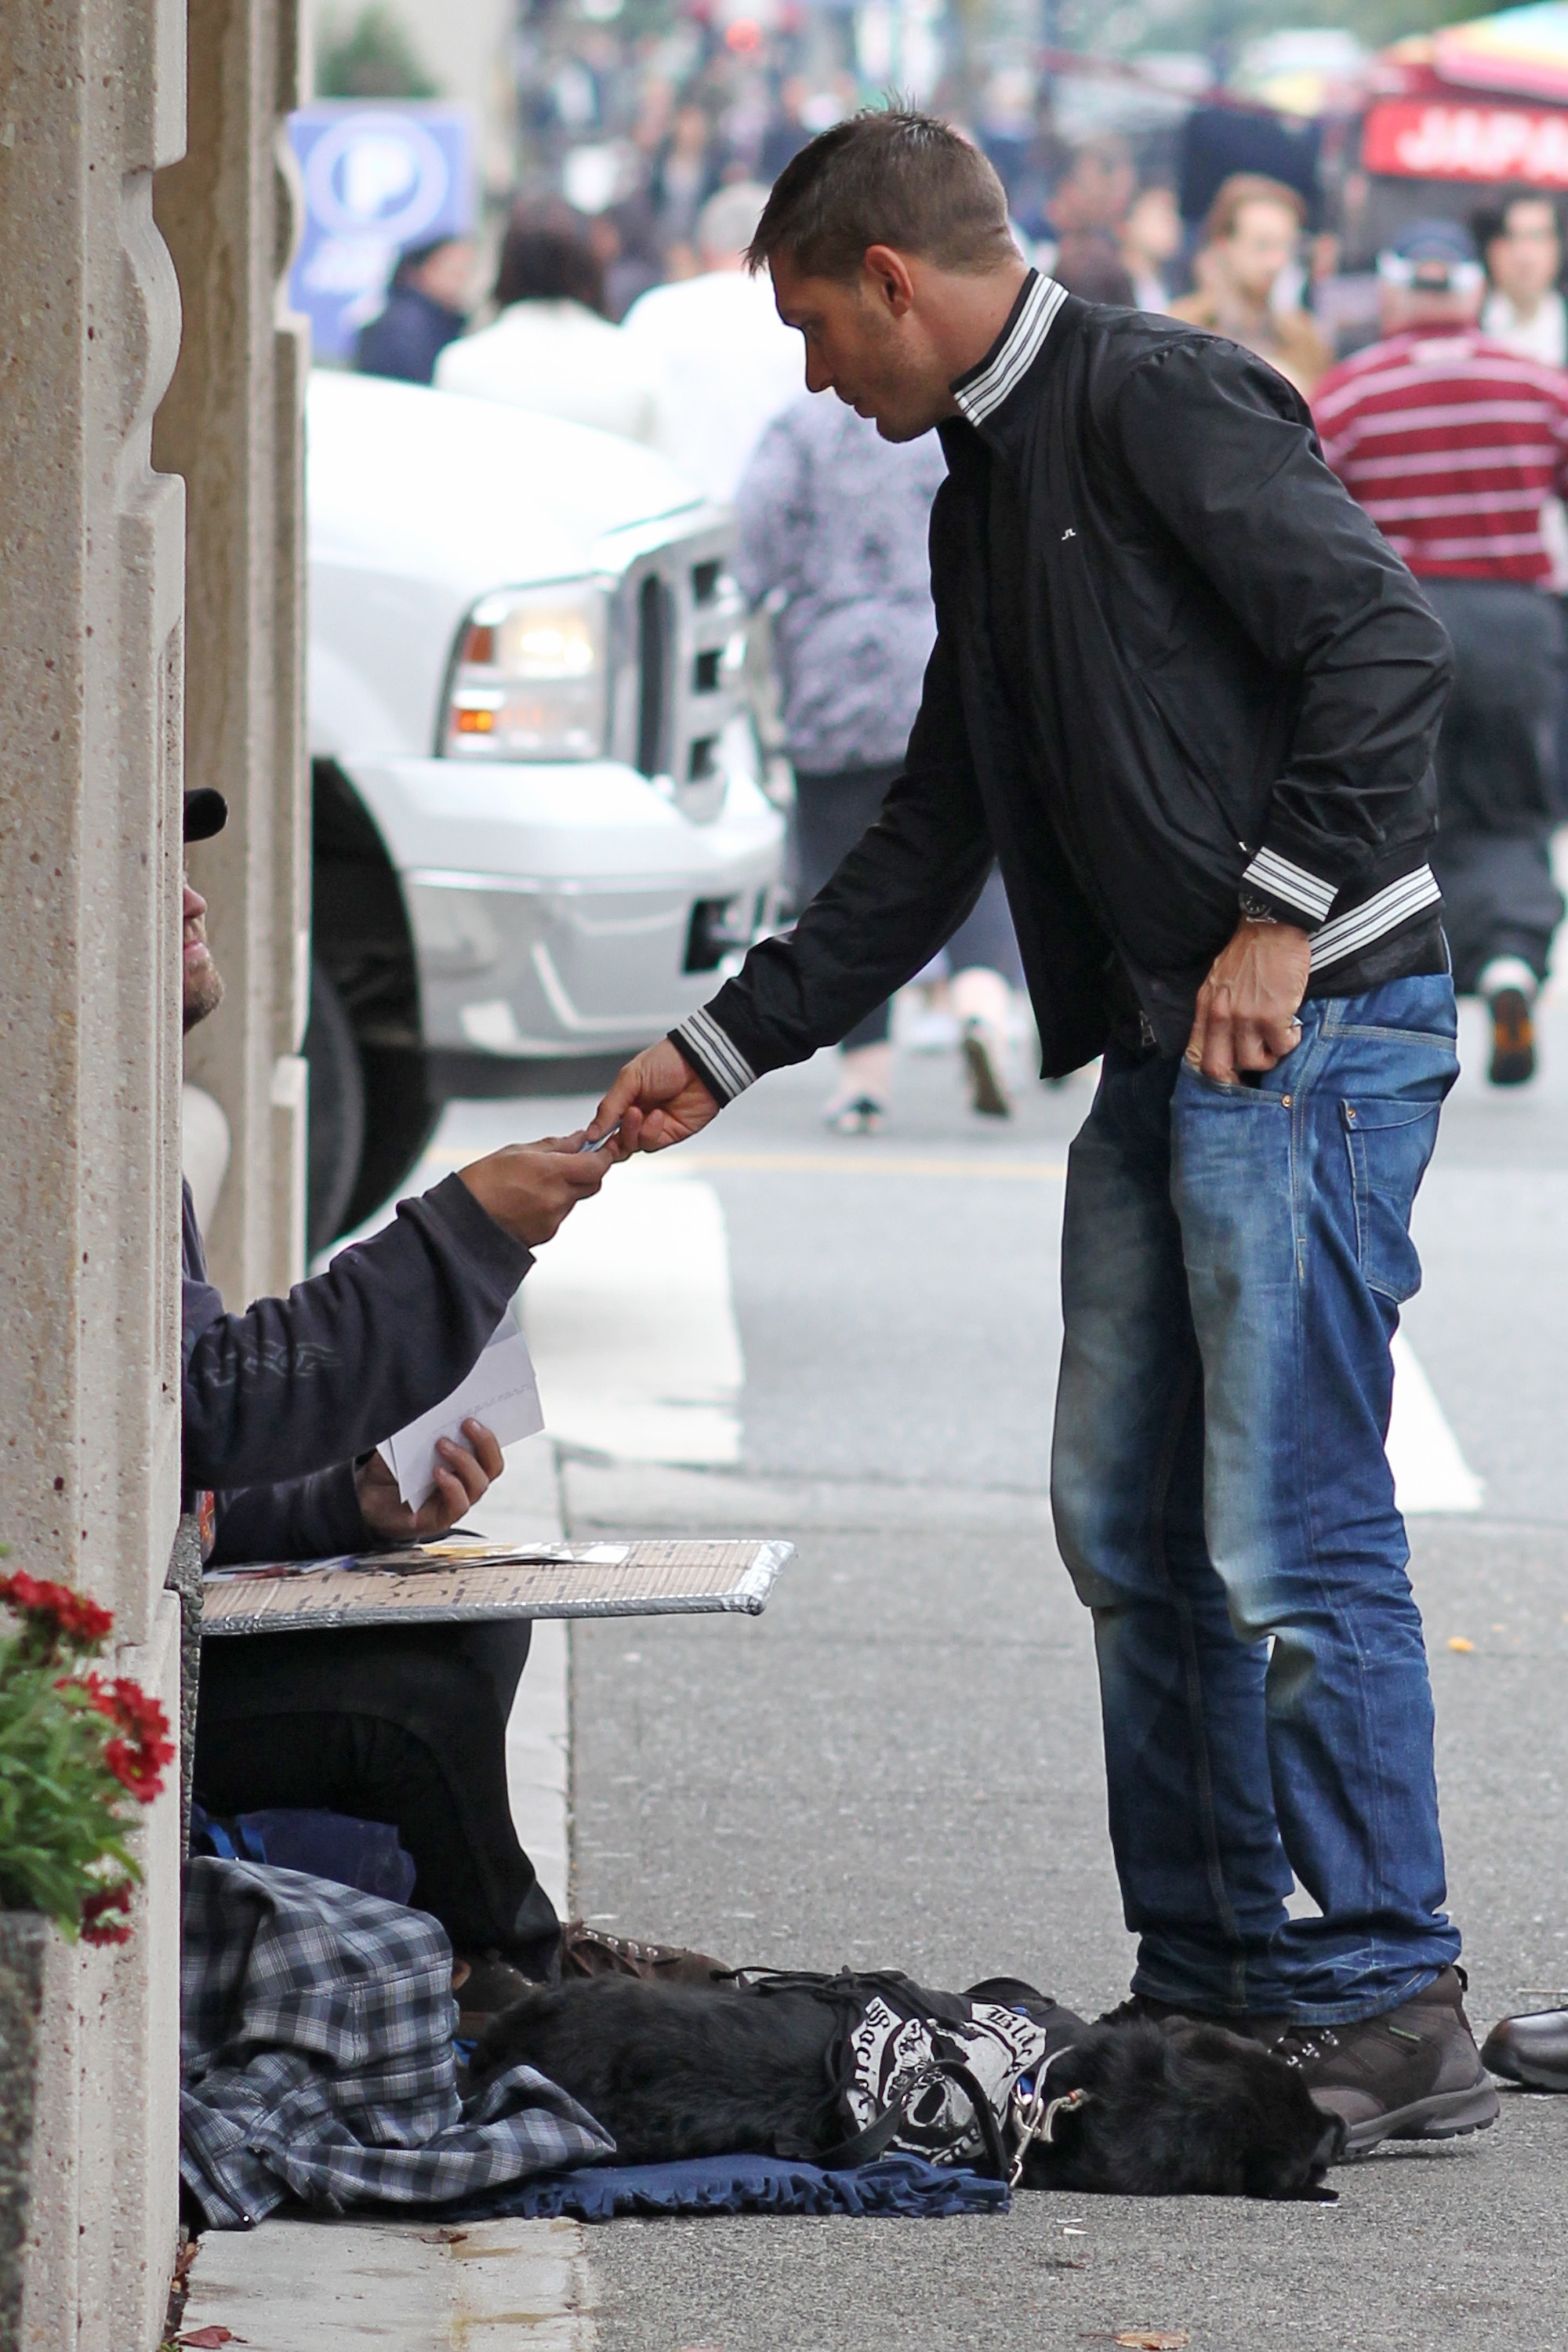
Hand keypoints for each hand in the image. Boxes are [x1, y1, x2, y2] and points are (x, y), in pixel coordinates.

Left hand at [356, 1418, 501, 1541]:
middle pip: (492, 1466)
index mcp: (464, 1461)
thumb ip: (422, 1430)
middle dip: (485, 1443)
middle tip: (466, 1423)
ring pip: (479, 1485)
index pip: (489, 1449)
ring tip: (442, 1444)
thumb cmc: (390, 1468)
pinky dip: (451, 1486)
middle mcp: (465, 1482)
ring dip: (465, 1461)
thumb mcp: (406, 1443)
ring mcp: (455, 1501)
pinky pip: (459, 1505)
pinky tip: (436, 1472)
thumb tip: (434, 1411)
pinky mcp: (442, 1519)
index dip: (492, 1432)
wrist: (366, 1497)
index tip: (479, 1412)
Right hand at [458, 1125, 636, 1243]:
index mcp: (552, 1173)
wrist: (461, 1222)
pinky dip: (551, 1206)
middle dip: (586, 1172)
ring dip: (565, 1190)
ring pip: (574, 1200)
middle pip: (593, 1184)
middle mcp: (557, 1199)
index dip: (602, 1156)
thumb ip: (554, 1146)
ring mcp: (553, 1220)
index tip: (599, 1150)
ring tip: (532, 1185)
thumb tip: (577, 1139)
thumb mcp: (516, 1152)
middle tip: (566, 1164)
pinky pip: (558, 1215)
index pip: (598, 1166)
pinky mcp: (545, 1235)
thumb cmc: (480, 1184)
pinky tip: (526, 1201)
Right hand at [587, 1039, 719, 1153]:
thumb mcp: (630, 1078)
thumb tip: (591, 1132)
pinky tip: (657, 1115)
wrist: (701, 1064)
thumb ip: (609, 1107)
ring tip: (638, 1112)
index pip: (605, 1125)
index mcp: (625, 1100)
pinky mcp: (671, 1134)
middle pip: (616, 1141)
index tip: (590, 1139)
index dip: (597, 1134)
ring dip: (632, 1132)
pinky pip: (652, 1143)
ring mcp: (654, 1127)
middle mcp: (638, 1116)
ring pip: (632, 1145)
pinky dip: (650, 1132)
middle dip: (611, 1140)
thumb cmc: (668, 1060)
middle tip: (611, 1133)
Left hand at [1185, 919, 1310, 1084]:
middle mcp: (1221, 1016)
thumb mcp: (1219, 982)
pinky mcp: (1273, 1015)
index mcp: (1206, 1008)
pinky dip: (1291, 1042)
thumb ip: (1217, 1010)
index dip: (1212, 1074)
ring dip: (1270, 1056)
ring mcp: (1246, 1017)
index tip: (1229, 1077)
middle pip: (1218, 1068)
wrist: (1272, 927)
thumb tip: (1226, 1042)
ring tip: (1278, 1039)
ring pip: (1253, 1062)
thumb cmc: (1249, 953)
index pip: (1197, 1055)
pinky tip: (1293, 1027)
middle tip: (1257, 1062)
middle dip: (1238, 1074)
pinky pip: (1282, 1047)